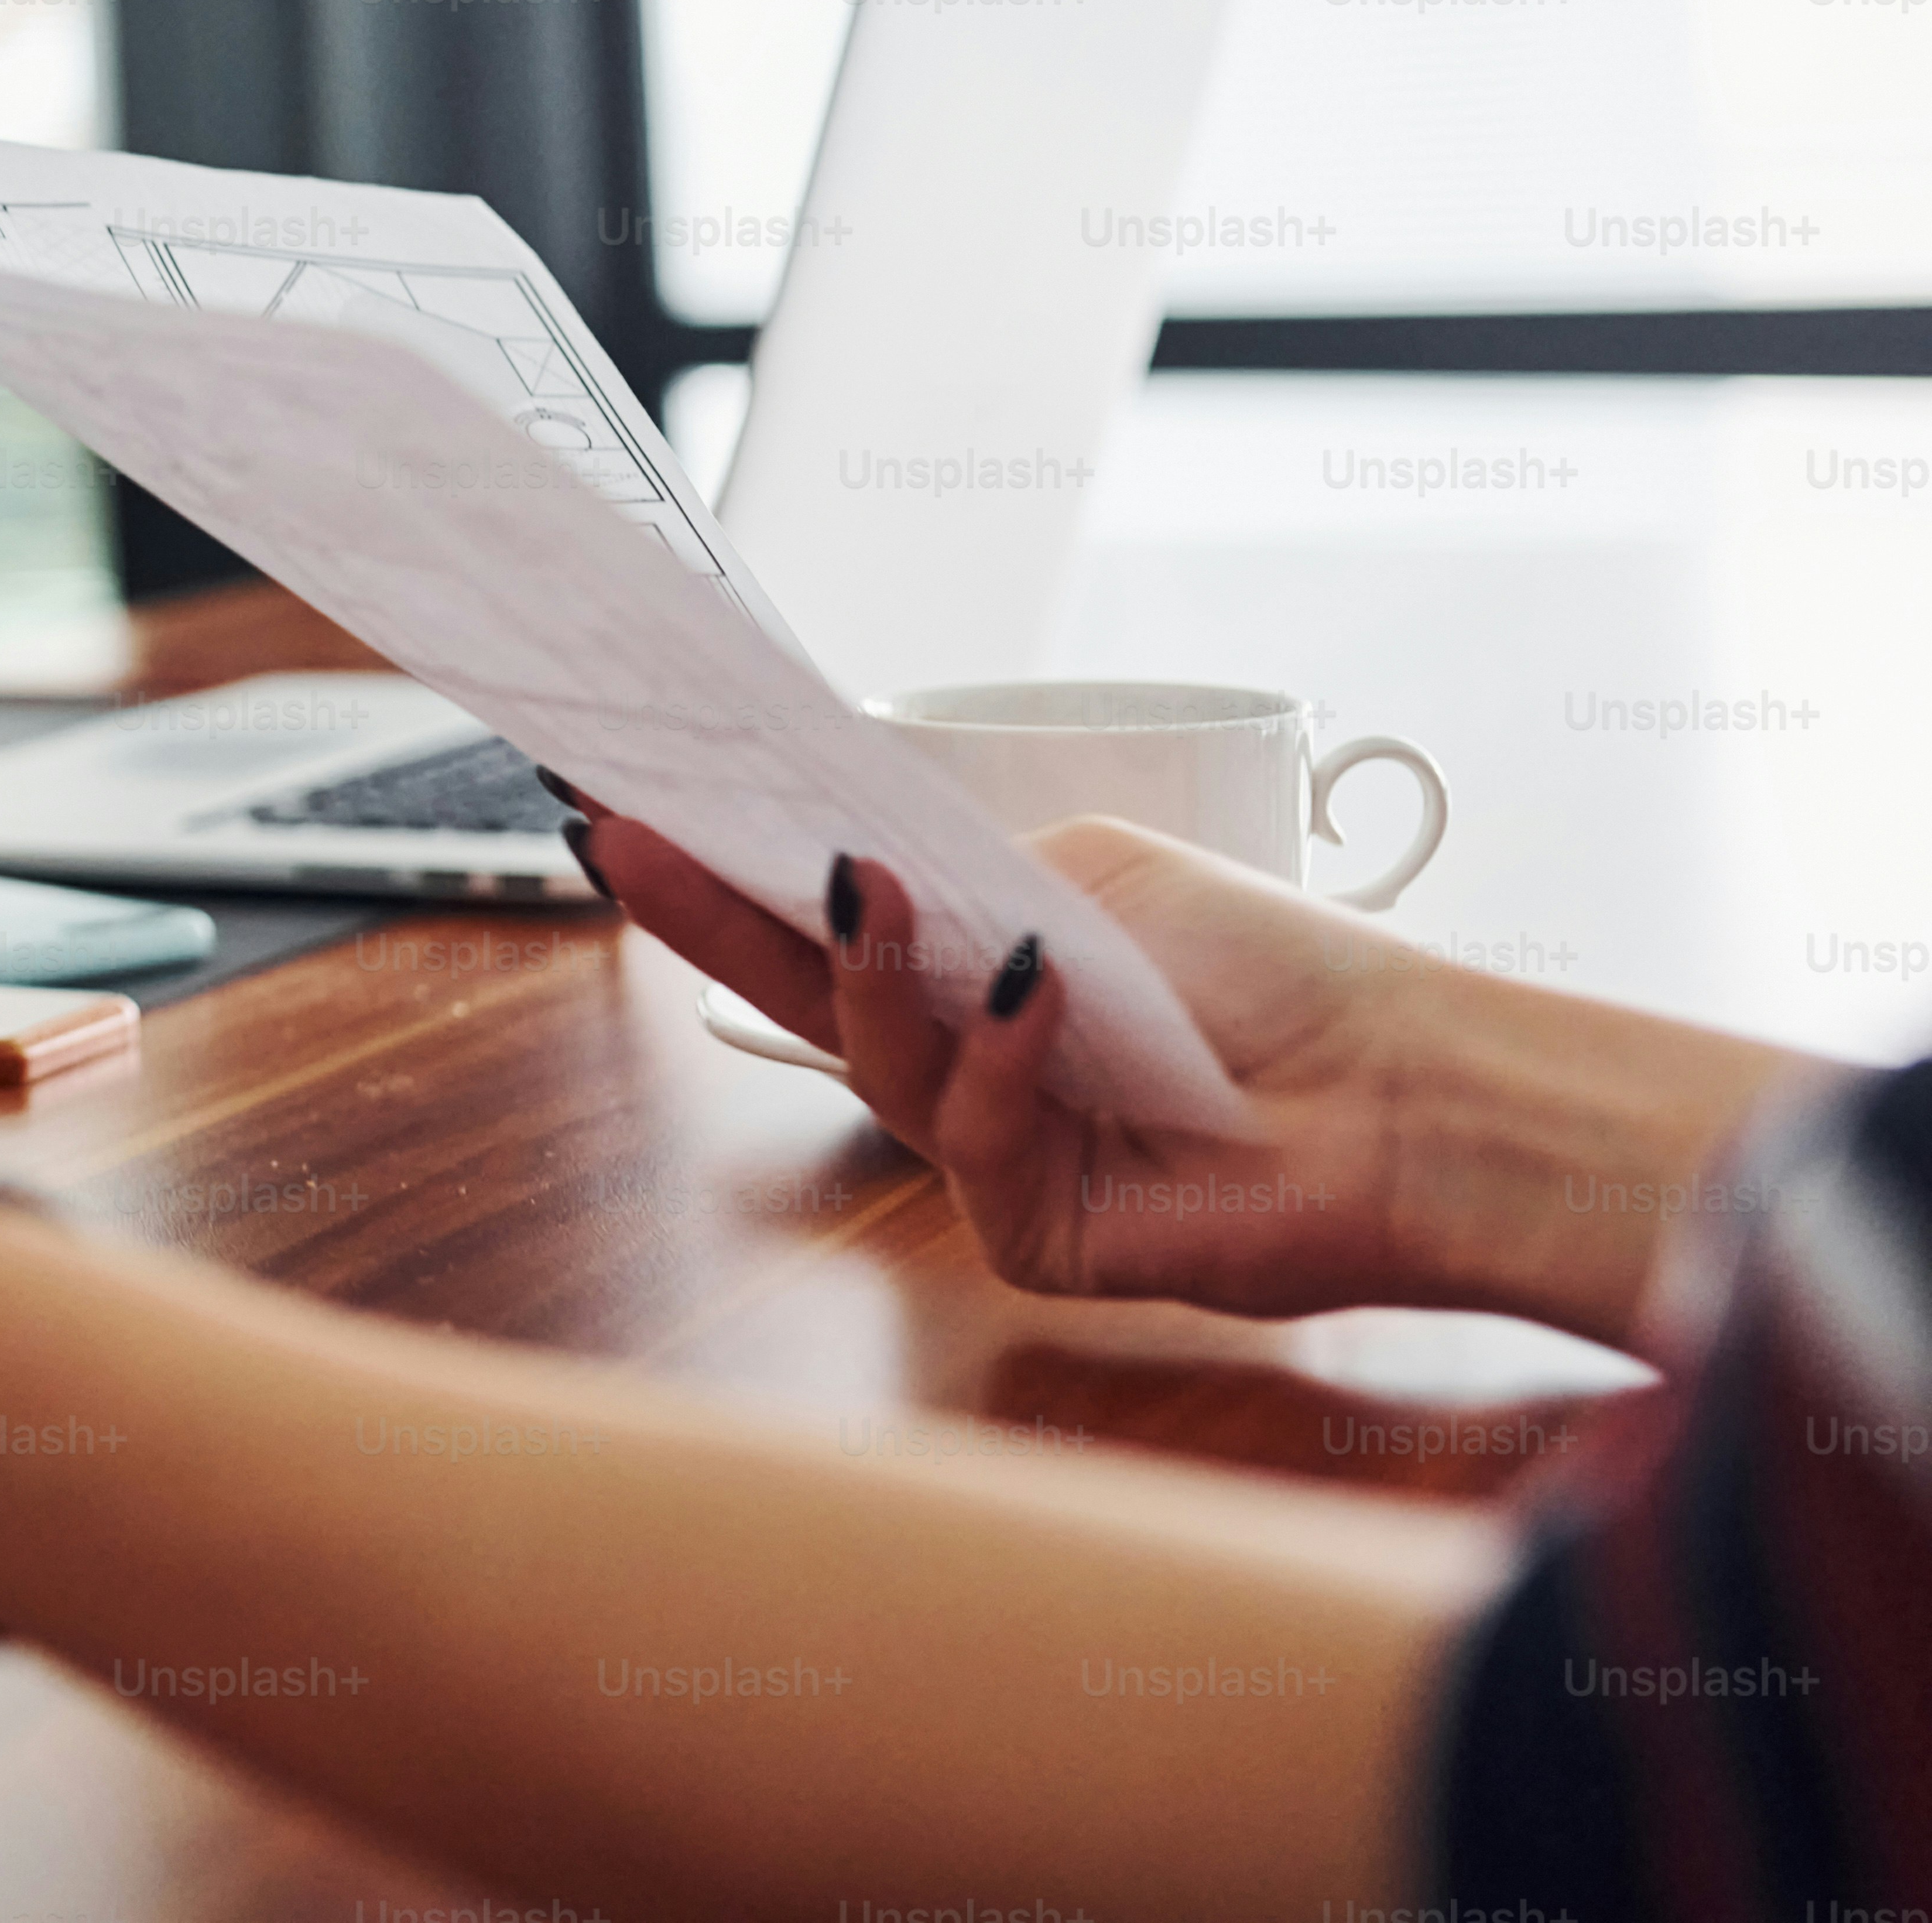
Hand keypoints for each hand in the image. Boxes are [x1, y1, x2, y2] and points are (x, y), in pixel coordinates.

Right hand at [584, 804, 1811, 1346]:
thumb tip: (839, 868)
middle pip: (802, 990)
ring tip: (875, 887)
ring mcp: (994, 1151)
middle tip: (620, 839)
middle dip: (707, 914)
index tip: (637, 799)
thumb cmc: (1274, 972)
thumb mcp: (1091, 874)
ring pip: (877, 1063)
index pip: (822, 914)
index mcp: (980, 964)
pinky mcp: (1031, 1232)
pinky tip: (1043, 995)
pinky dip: (1002, 1063)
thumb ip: (958, 874)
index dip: (726, 867)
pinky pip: (972, 1144)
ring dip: (872, 974)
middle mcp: (971, 1059)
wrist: (1410, 1098)